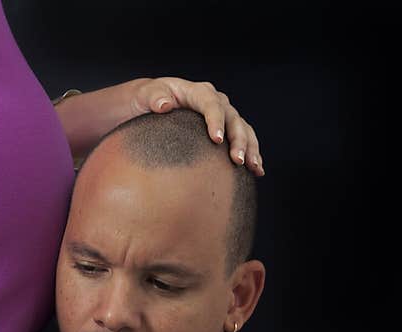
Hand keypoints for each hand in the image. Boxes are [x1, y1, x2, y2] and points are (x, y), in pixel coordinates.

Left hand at [127, 77, 263, 175]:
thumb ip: (154, 98)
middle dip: (238, 139)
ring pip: (242, 129)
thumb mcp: (144, 95)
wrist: (146, 105)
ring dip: (250, 148)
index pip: (211, 103)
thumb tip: (165, 105)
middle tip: (237, 160)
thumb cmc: (145, 100)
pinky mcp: (224, 128)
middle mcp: (214, 101)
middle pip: (233, 118)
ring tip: (254, 167)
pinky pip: (242, 139)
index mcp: (196, 92)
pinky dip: (251, 153)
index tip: (217, 140)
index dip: (216, 120)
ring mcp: (221, 115)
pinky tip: (257, 170)